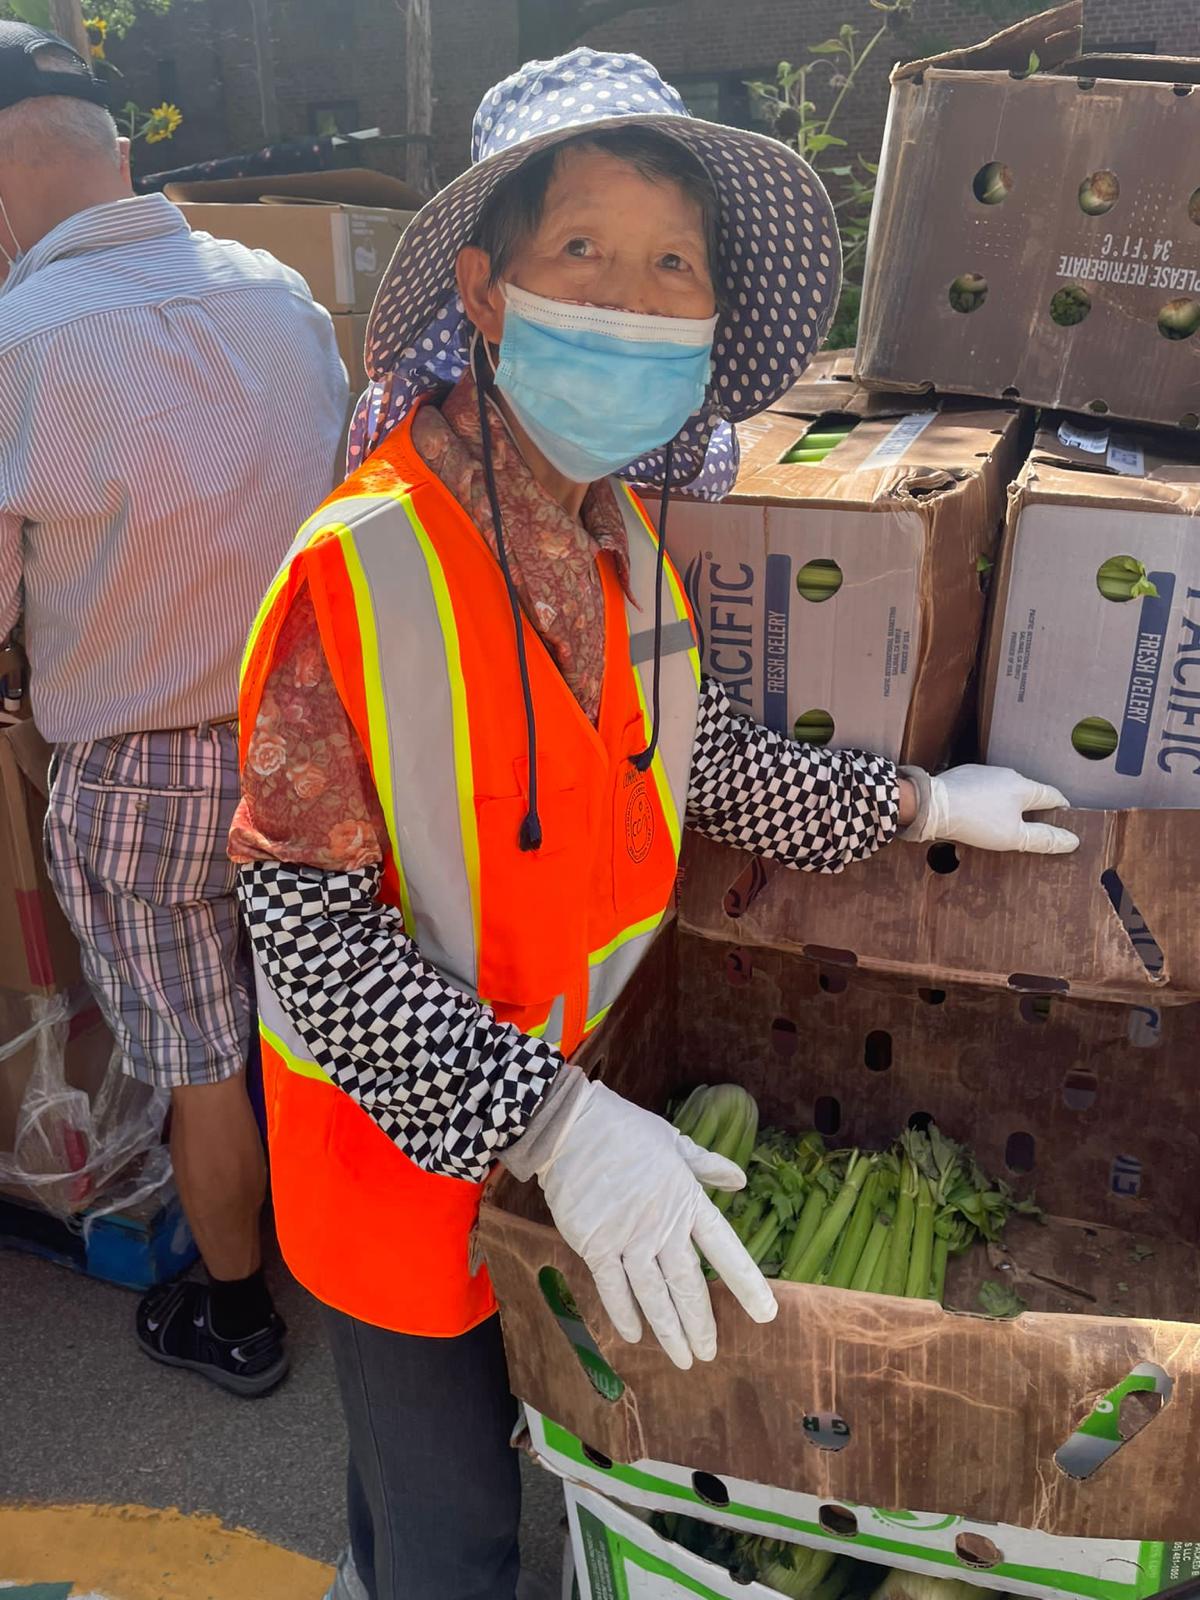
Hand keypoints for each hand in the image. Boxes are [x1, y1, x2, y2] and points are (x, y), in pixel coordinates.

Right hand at [532, 1079, 777, 1368]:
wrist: (572, 1126)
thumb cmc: (625, 1130)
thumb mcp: (674, 1141)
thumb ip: (707, 1166)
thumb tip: (740, 1181)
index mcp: (686, 1200)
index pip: (724, 1247)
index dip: (746, 1281)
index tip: (765, 1312)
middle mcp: (662, 1225)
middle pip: (687, 1284)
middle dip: (701, 1323)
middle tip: (710, 1353)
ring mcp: (628, 1238)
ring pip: (654, 1295)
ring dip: (669, 1330)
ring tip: (682, 1359)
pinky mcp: (595, 1244)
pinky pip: (613, 1288)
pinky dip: (624, 1314)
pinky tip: (634, 1336)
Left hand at [910, 765, 1078, 854]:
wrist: (932, 805)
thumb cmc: (976, 821)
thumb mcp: (1014, 837)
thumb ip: (1044, 838)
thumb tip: (1072, 841)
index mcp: (1024, 787)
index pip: (1053, 796)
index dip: (1061, 810)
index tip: (1064, 822)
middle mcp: (1007, 775)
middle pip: (1029, 792)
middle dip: (1035, 808)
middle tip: (1037, 827)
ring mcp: (984, 773)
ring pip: (1006, 790)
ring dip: (1010, 804)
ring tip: (1007, 823)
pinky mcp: (964, 776)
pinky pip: (985, 789)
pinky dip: (988, 801)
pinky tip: (980, 815)